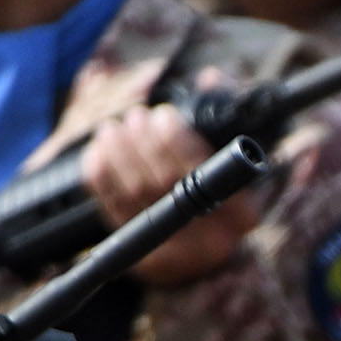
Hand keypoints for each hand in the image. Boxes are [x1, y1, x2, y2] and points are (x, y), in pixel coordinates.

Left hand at [83, 102, 261, 288]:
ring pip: (136, 196)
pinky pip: (114, 213)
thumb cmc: (223, 194)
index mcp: (242, 216)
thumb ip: (223, 117)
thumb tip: (211, 78)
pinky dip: (100, 179)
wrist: (208, 253)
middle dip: (143, 143)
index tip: (163, 115)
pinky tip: (97, 153)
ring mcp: (175, 253)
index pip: (206, 174)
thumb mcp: (233, 158)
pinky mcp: (142, 261)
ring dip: (118, 155)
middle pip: (166, 184)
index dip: (178, 141)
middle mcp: (211, 241)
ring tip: (112, 129)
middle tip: (134, 117)